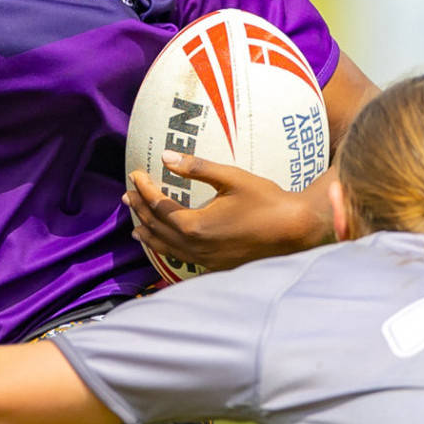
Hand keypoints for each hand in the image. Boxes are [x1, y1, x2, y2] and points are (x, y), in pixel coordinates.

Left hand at [125, 151, 327, 271]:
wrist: (294, 230)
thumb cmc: (266, 201)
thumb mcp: (232, 178)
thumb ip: (197, 168)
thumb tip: (166, 157)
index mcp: (195, 225)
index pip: (159, 206)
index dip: (144, 188)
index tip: (135, 173)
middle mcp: (196, 246)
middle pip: (157, 228)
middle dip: (140, 210)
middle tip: (129, 194)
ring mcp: (205, 259)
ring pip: (166, 248)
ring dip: (149, 233)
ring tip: (135, 226)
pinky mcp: (216, 265)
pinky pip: (182, 257)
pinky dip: (167, 248)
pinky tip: (168, 243)